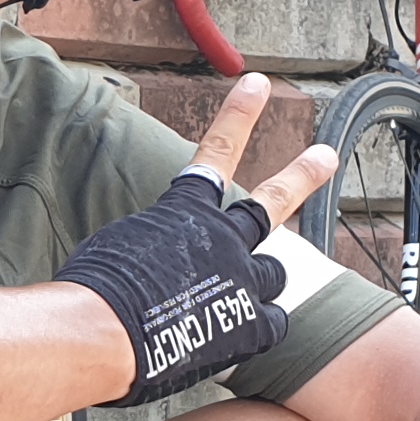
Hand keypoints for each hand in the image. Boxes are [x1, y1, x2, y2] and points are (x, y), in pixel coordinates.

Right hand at [56, 80, 334, 407]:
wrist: (107, 332)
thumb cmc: (94, 290)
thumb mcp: (118, 249)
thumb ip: (149, 246)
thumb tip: (151, 263)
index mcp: (186, 213)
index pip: (215, 153)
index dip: (238, 115)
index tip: (257, 84)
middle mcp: (223, 238)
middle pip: (272, 201)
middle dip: (302, 175)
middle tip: (325, 156)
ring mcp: (244, 280)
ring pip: (276, 271)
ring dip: (263, 281)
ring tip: (244, 295)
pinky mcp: (252, 325)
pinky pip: (274, 323)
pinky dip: (259, 328)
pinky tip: (241, 335)